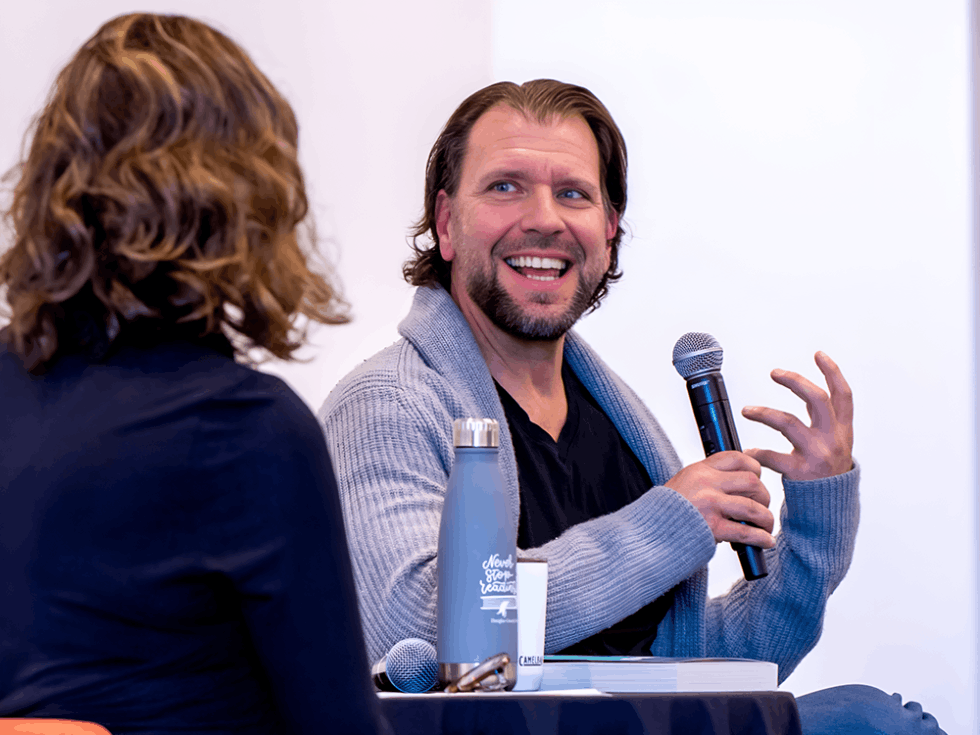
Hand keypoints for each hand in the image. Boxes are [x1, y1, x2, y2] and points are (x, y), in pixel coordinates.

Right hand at [665, 451, 774, 547]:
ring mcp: (709, 504)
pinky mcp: (712, 527)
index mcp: (699, 470)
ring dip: (765, 518)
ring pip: (754, 506)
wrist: (648, 534)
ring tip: (765, 527)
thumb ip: (708, 481)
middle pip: (751, 481)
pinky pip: (746, 531)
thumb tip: (737, 485)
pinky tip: (764, 541)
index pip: (736, 458)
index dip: (754, 468)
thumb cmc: (665, 513)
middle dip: (763, 496)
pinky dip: (761, 537)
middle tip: (761, 507)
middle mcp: (705, 483)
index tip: (757, 479)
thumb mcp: (684, 484)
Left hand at [741, 351, 853, 481]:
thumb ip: (826, 422)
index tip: (818, 354)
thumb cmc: (826, 473)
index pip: (843, 396)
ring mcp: (817, 455)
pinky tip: (748, 452)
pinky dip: (757, 452)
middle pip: (816, 399)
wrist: (828, 510)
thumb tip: (808, 391)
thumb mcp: (836, 445)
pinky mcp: (800, 472)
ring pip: (788, 422)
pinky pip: (772, 456)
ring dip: (763, 412)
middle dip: (794, 381)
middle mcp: (833, 439)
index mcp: (843, 431)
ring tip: (747, 410)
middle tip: (775, 372)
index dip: (833, 372)